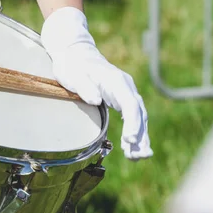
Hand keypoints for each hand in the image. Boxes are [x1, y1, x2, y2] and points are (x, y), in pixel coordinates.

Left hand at [41, 7, 151, 159]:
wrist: (74, 54)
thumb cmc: (72, 66)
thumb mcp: (73, 76)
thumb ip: (84, 87)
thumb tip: (96, 100)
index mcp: (116, 80)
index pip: (130, 104)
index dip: (133, 123)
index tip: (130, 139)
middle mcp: (125, 86)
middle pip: (139, 113)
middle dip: (140, 135)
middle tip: (137, 156)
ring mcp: (125, 91)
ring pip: (139, 116)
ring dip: (140, 137)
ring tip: (138, 157)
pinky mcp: (121, 97)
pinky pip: (132, 116)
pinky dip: (134, 131)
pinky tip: (132, 147)